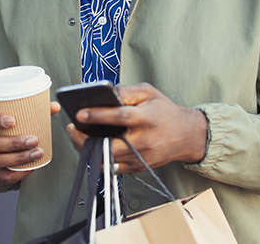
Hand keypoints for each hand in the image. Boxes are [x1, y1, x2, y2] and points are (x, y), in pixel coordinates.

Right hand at [0, 102, 60, 183]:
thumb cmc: (0, 128)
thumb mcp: (7, 116)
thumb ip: (30, 110)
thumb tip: (55, 106)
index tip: (12, 120)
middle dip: (14, 143)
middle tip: (34, 140)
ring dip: (19, 158)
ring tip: (37, 154)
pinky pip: (2, 176)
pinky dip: (18, 173)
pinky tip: (31, 167)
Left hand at [65, 83, 206, 173]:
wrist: (186, 136)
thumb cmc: (165, 112)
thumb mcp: (149, 93)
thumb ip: (127, 92)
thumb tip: (106, 93)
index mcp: (146, 118)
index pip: (119, 117)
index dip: (97, 115)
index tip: (80, 114)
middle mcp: (143, 141)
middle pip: (108, 146)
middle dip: (84, 140)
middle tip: (72, 130)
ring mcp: (141, 158)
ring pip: (107, 160)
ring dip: (89, 150)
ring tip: (79, 138)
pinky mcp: (138, 168)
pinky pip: (113, 168)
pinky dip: (100, 159)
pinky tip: (93, 147)